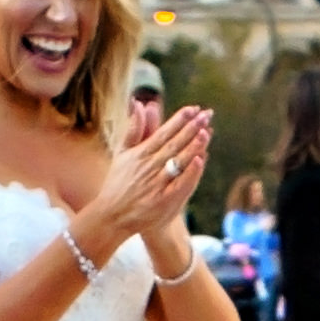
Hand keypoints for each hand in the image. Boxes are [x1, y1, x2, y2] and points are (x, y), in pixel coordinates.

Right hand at [82, 103, 214, 247]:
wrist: (113, 216)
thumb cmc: (119, 183)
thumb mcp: (122, 153)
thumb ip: (133, 129)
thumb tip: (138, 103)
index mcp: (140, 153)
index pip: (163, 133)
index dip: (179, 120)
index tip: (193, 109)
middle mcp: (149, 166)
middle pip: (174, 144)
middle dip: (191, 128)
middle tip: (206, 114)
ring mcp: (157, 183)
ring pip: (178, 161)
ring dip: (192, 146)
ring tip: (206, 131)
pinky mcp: (164, 200)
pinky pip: (180, 184)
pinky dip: (189, 172)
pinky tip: (200, 159)